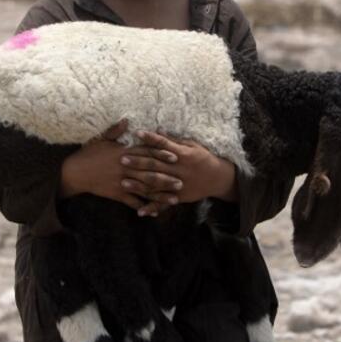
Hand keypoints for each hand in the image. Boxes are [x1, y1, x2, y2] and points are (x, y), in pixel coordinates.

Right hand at [59, 121, 180, 212]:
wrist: (74, 172)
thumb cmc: (89, 153)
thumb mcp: (101, 139)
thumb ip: (116, 131)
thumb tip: (127, 120)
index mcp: (124, 153)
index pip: (146, 152)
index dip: (161, 154)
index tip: (175, 156)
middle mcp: (125, 167)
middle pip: (149, 172)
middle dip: (166, 177)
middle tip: (182, 181)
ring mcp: (121, 182)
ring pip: (144, 189)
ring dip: (160, 195)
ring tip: (174, 199)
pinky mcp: (116, 194)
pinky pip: (132, 202)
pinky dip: (143, 207)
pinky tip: (155, 212)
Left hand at [119, 130, 237, 216]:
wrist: (218, 178)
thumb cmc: (203, 158)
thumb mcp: (192, 145)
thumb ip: (174, 141)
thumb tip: (159, 130)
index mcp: (183, 154)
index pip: (164, 144)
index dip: (151, 138)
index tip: (137, 134)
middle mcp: (179, 170)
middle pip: (156, 165)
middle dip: (139, 162)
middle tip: (122, 159)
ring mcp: (179, 184)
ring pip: (156, 185)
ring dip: (139, 185)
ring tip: (124, 183)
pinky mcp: (179, 197)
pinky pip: (164, 203)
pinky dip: (152, 207)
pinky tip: (139, 210)